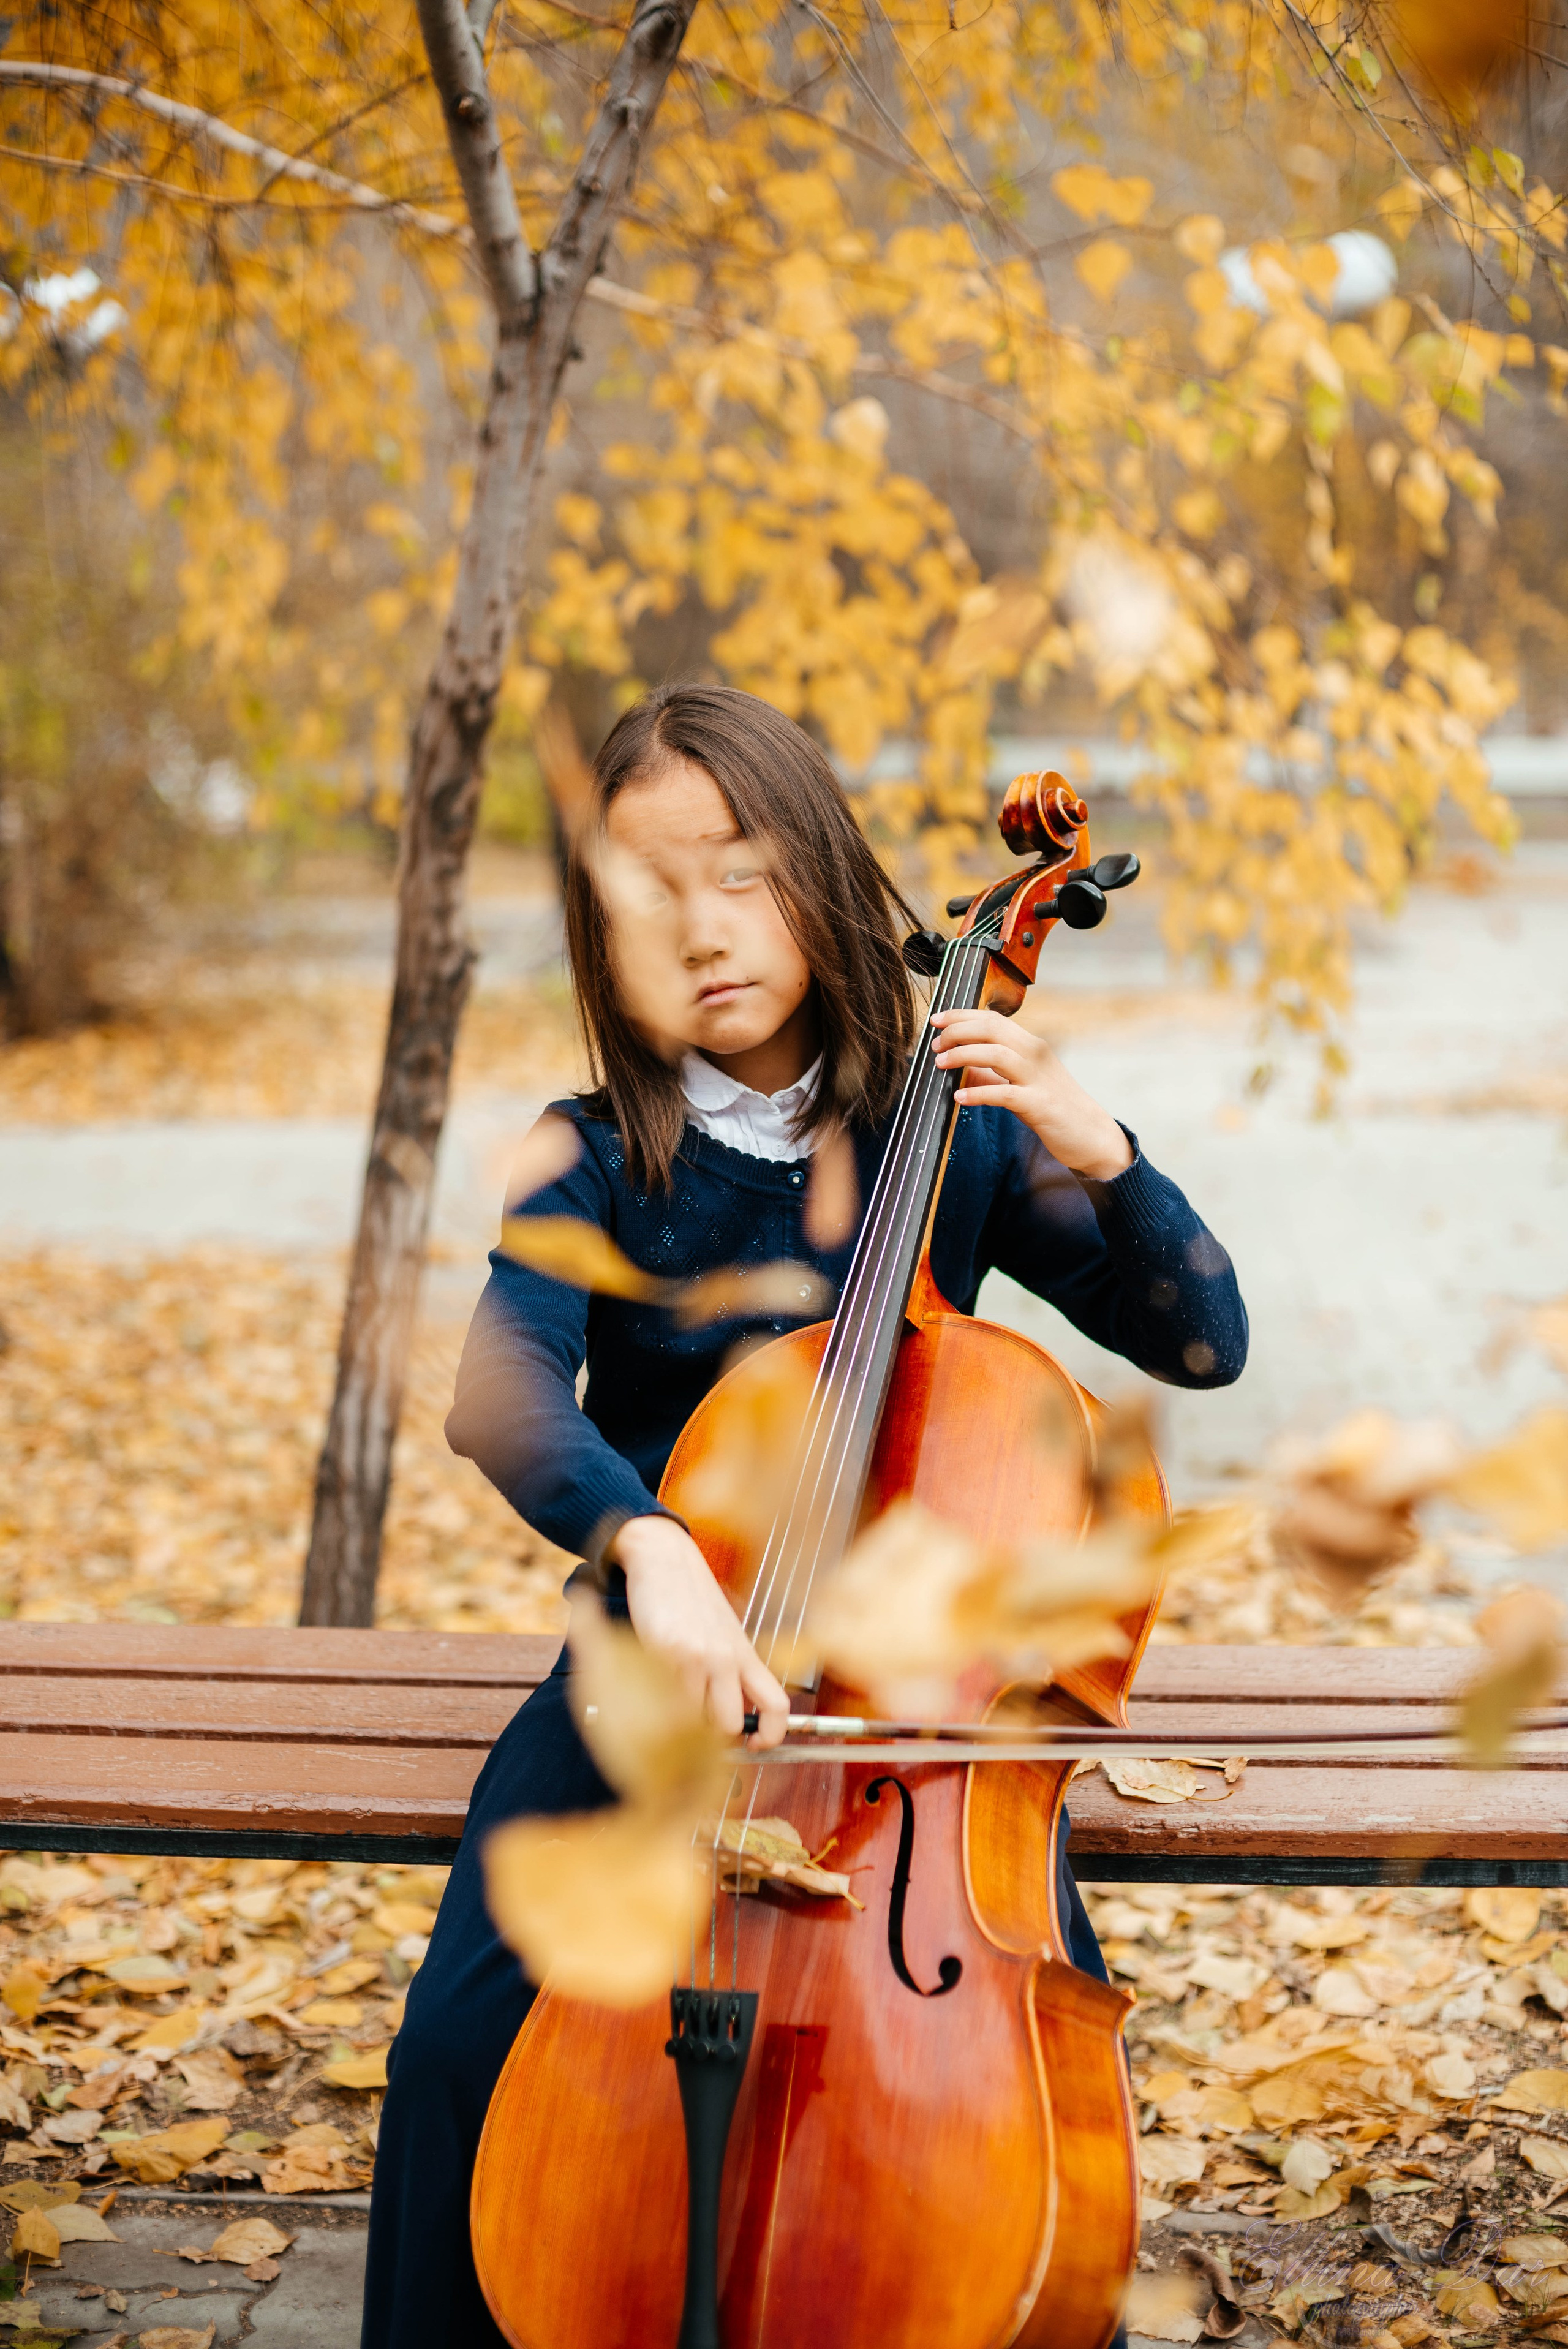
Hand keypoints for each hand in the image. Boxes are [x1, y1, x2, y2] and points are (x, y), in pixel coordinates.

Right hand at [611, 1515, 789, 1749]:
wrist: (665, 1559)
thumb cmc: (692, 1599)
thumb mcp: (725, 1634)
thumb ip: (733, 1672)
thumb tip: (734, 1717)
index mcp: (745, 1655)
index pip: (777, 1707)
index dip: (772, 1736)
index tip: (756, 1745)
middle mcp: (725, 1658)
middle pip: (729, 1724)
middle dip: (712, 1734)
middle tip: (697, 1722)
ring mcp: (696, 1656)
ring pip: (694, 1718)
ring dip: (681, 1718)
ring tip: (671, 1696)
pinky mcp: (665, 1651)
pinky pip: (664, 1697)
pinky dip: (658, 1700)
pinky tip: (654, 1680)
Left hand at [929, 1007, 1133, 1180]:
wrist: (1091, 1134)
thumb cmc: (1054, 1107)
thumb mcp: (1022, 1083)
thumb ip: (994, 1074)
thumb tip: (962, 1069)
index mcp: (1031, 1046)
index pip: (993, 1019)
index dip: (962, 1015)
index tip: (937, 1019)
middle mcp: (1035, 1055)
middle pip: (991, 1029)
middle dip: (957, 1031)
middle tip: (935, 1045)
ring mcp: (1039, 1079)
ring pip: (996, 1054)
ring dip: (963, 1055)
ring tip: (941, 1064)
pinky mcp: (1040, 1105)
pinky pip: (1004, 1093)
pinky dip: (978, 1093)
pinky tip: (959, 1098)